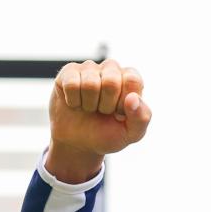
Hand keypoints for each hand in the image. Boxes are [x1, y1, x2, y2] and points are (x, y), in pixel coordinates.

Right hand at [46, 59, 150, 182]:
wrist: (78, 142)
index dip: (124, 102)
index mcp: (130, 79)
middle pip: (111, 81)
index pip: (132, 80)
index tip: (120, 113)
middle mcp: (111, 69)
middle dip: (106, 105)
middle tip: (103, 111)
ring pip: (90, 83)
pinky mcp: (69, 72)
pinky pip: (71, 84)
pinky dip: (73, 101)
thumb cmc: (107, 134)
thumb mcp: (131, 133)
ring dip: (89, 104)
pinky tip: (75, 103)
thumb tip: (133, 98)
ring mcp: (89, 69)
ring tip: (89, 108)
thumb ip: (141, 118)